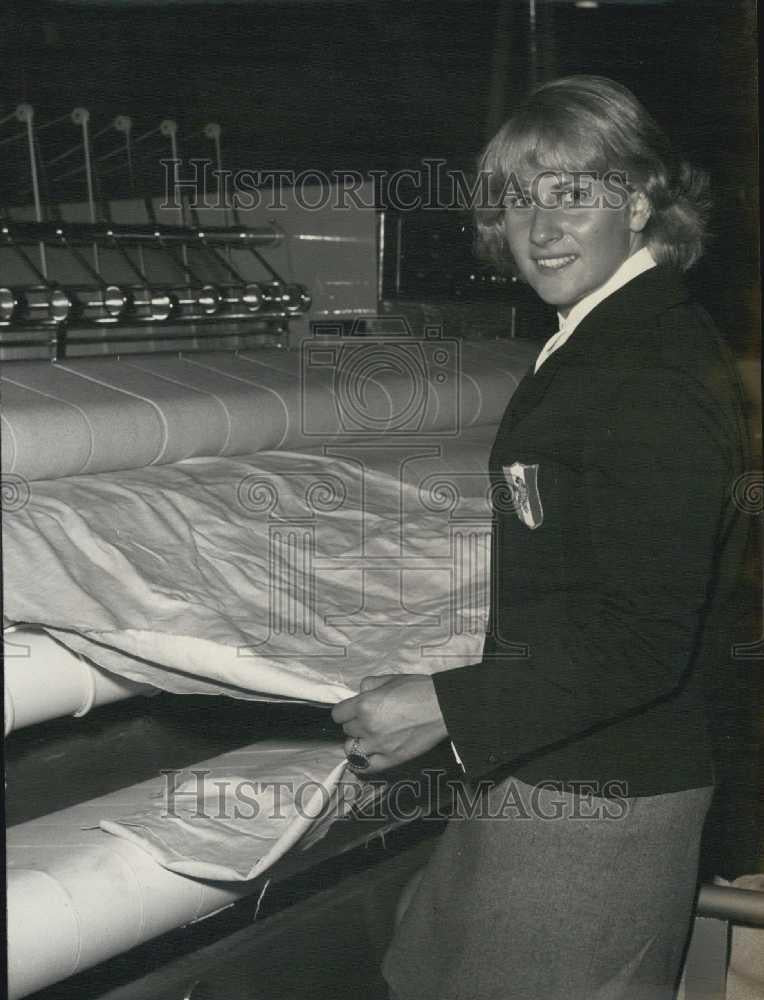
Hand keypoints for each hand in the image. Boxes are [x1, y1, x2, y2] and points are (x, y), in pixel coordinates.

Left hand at [331, 674, 447, 773]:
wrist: (441, 707)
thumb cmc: (418, 689)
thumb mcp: (390, 678)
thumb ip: (369, 685)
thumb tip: (360, 692)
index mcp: (365, 705)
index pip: (338, 714)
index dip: (345, 711)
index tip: (352, 710)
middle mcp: (367, 727)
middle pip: (347, 729)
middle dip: (355, 724)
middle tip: (369, 720)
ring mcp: (378, 745)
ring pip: (351, 749)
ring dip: (357, 742)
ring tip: (369, 737)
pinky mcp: (391, 759)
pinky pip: (365, 767)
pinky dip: (362, 763)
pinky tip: (366, 756)